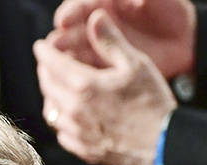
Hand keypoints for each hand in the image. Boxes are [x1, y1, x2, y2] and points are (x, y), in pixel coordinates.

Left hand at [35, 9, 177, 164]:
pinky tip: (69, 113)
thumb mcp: (135, 65)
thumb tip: (95, 19)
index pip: (53, 64)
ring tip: (57, 87)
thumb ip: (111, 42)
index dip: (45, 52)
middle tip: (48, 64)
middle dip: (45, 71)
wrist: (162, 143)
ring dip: (50, 95)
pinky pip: (60, 132)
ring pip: (50, 110)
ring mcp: (75, 132)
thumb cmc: (152, 103)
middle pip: (47, 86)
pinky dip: (60, 119)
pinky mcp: (80, 148)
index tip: (41, 46)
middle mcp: (73, 110)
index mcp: (84, 86)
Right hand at [50, 0, 195, 77]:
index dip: (70, 14)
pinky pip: (83, 74)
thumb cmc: (171, 11)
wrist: (184, 39)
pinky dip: (74, 78)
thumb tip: (111, 3)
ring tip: (55, 65)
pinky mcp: (102, 68)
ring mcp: (97, 49)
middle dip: (60, 40)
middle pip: (69, 34)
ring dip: (62, 61)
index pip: (79, 8)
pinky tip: (68, 82)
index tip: (64, 21)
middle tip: (54, 46)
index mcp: (103, 5)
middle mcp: (95, 28)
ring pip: (71, 55)